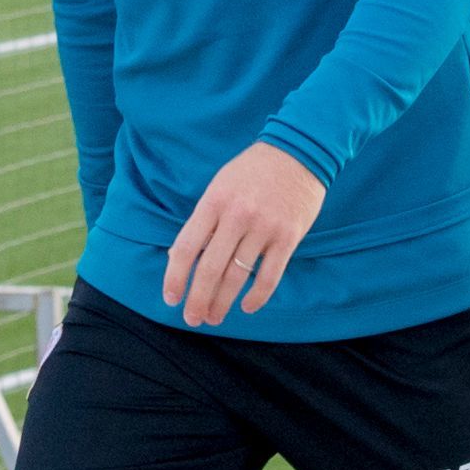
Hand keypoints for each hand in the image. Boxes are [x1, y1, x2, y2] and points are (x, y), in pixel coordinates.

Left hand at [163, 142, 326, 324]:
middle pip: (210, 268)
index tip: (170, 298)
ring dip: (223, 302)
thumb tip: (178, 257)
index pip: (186, 248)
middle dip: (198, 299)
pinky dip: (257, 296)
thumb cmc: (252, 170)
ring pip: (237, 276)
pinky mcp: (288, 237)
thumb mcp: (219, 185)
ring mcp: (264, 228)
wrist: (299, 151)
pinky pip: (270, 276)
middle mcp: (236, 216)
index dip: (175, 277)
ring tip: (214, 317)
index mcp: (213, 202)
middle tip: (192, 319)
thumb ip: (202, 220)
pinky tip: (247, 307)